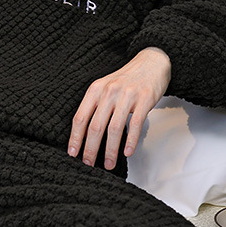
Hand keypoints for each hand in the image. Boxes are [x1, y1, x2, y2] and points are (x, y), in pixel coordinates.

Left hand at [68, 47, 170, 170]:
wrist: (151, 62)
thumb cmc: (126, 79)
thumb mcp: (105, 87)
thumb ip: (95, 106)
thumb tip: (84, 134)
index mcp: (95, 90)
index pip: (80, 117)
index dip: (75, 138)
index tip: (73, 153)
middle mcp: (109, 92)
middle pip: (95, 126)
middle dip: (91, 149)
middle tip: (89, 164)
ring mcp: (127, 96)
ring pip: (114, 129)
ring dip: (110, 150)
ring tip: (109, 164)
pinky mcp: (144, 99)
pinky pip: (135, 124)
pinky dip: (130, 141)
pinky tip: (127, 152)